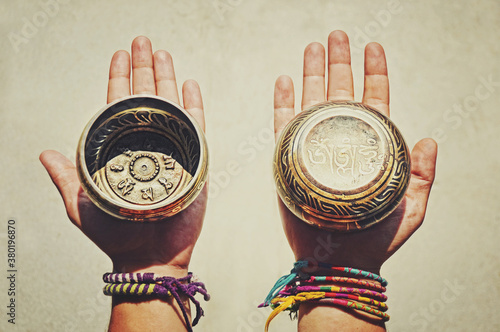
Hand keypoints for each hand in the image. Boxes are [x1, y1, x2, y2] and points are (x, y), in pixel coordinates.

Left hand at [40, 36, 206, 276]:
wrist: (149, 256)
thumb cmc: (115, 234)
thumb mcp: (81, 204)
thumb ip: (66, 177)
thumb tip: (45, 154)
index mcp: (121, 149)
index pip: (119, 105)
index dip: (118, 78)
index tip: (120, 53)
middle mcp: (147, 145)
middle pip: (145, 98)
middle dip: (143, 68)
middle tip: (142, 41)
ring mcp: (172, 150)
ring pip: (169, 106)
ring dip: (166, 79)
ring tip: (162, 54)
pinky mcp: (193, 161)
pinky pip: (194, 128)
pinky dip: (192, 106)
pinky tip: (188, 85)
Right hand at [274, 30, 437, 273]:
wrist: (338, 262)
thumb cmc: (375, 239)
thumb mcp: (411, 207)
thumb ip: (423, 174)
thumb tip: (430, 137)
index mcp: (371, 147)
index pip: (374, 100)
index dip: (374, 72)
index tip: (372, 46)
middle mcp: (342, 142)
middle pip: (341, 93)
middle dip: (340, 62)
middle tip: (336, 35)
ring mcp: (314, 149)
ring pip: (312, 102)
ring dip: (312, 74)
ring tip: (312, 48)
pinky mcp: (290, 161)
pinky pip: (284, 125)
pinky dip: (283, 102)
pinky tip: (284, 81)